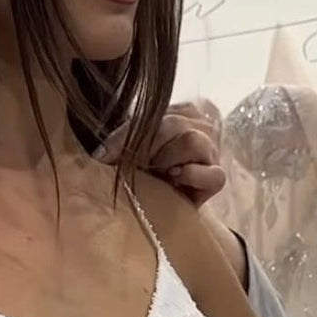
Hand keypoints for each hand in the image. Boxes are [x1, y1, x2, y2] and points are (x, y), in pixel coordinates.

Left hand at [98, 100, 225, 206]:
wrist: (169, 205)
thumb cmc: (151, 171)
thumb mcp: (135, 149)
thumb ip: (122, 141)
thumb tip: (99, 154)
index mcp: (181, 111)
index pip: (155, 114)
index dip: (128, 134)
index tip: (104, 155)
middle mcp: (201, 125)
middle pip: (174, 125)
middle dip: (149, 148)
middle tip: (136, 166)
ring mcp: (212, 150)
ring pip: (192, 142)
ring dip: (166, 160)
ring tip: (157, 173)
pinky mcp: (217, 177)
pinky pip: (212, 174)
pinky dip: (192, 175)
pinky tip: (176, 178)